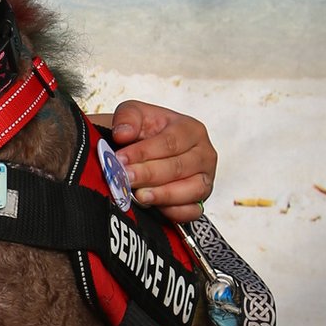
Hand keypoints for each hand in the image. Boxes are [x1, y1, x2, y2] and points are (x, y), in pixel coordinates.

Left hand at [110, 101, 216, 225]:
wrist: (145, 149)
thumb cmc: (145, 131)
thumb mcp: (134, 113)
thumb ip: (127, 117)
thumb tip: (122, 133)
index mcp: (191, 130)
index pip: (170, 143)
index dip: (144, 152)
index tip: (121, 159)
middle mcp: (204, 154)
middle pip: (178, 167)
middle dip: (148, 174)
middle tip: (125, 178)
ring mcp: (205, 179)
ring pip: (191, 190)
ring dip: (163, 194)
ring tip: (138, 195)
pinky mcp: (200, 200)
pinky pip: (193, 211)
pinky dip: (175, 211)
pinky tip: (155, 208)